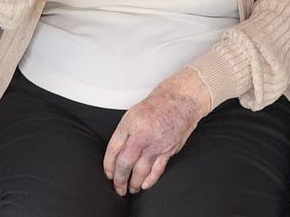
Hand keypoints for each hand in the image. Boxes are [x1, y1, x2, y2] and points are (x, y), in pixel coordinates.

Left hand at [103, 71, 211, 195]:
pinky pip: (157, 170)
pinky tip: (145, 185)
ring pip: (140, 171)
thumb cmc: (156, 106)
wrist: (180, 101)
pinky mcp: (168, 150)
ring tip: (131, 189)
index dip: (108, 165)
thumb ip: (124, 134)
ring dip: (134, 183)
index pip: (113, 150)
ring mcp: (155, 144)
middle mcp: (141, 135)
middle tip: (118, 187)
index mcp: (129, 124)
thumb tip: (116, 155)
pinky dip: (150, 180)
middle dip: (119, 179)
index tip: (109, 174)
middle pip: (125, 163)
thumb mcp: (133, 114)